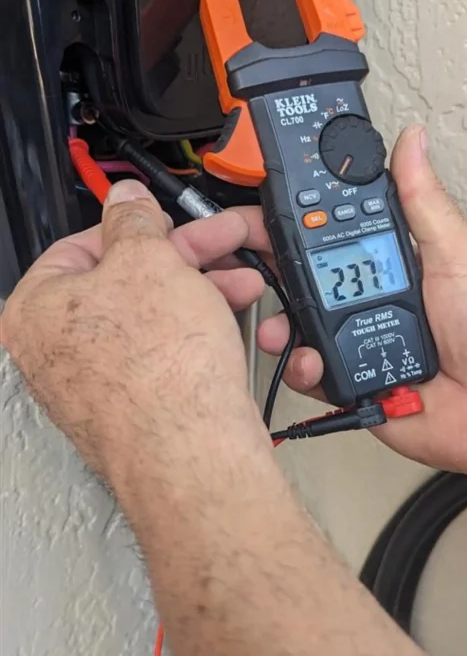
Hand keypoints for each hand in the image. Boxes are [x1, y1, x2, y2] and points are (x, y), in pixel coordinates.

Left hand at [1, 180, 268, 485]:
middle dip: (184, 262)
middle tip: (220, 247)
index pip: (81, 246)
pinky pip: (164, 359)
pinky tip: (228, 330)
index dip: (137, 228)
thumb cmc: (157, 371)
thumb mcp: (149, 260)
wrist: (193, 454)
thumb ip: (134, 221)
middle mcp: (55, 354)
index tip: (170, 224)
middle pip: (124, 285)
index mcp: (35, 310)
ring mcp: (94, 388)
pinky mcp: (135, 413)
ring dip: (200, 296)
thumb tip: (126, 201)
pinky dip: (196, 338)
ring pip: (151, 321)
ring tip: (241, 288)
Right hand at [258, 125, 466, 506]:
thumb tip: (413, 142)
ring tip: (280, 326)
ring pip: (299, 331)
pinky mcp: (355, 387)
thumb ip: (423, 201)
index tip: (262, 215)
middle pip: (302, 282)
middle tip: (248, 269)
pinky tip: (313, 363)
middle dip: (268, 273)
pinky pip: (312, 378)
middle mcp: (368, 303)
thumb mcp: (458, 253)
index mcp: (389, 266)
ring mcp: (359, 346)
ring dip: (280, 325)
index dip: (293, 225)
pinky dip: (303, 371)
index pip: (329, 236)